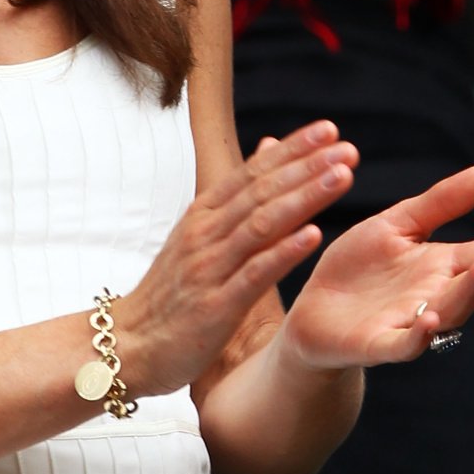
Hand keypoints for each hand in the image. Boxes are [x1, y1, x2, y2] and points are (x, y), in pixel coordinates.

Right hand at [116, 121, 359, 396]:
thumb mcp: (196, 238)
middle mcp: (205, 233)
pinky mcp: (215, 305)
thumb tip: (265, 155)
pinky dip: (284, 252)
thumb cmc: (169, 293)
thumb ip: (233, 202)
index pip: (252, 172)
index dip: (291, 149)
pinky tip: (313, 235)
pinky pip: (254, 273)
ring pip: (261, 224)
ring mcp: (209, 267)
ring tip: (341, 178)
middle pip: (261, 190)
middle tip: (347, 148)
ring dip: (304, 198)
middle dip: (307, 166)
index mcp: (202, 215)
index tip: (328, 130)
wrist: (126, 344)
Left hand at [279, 165, 473, 371]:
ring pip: (451, 313)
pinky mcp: (379, 344)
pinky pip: (406, 345)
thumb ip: (440, 203)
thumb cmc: (358, 268)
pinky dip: (420, 336)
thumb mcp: (397, 224)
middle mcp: (437, 297)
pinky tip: (430, 320)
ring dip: (469, 294)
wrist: (312, 311)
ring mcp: (412, 324)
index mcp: (444, 267)